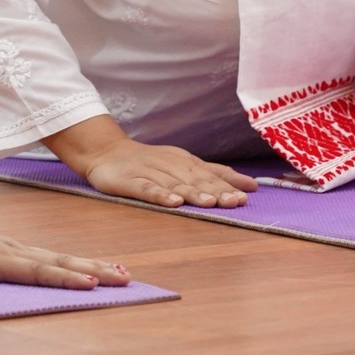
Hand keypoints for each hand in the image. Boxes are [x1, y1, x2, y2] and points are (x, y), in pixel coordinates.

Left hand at [0, 216, 128, 292]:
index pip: (31, 269)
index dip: (60, 277)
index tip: (89, 283)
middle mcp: (8, 248)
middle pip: (55, 260)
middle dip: (91, 269)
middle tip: (124, 280)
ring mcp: (13, 247)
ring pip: (58, 256)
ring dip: (91, 264)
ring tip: (122, 274)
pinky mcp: (15, 249)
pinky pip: (51, 257)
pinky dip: (76, 262)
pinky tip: (95, 268)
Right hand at [82, 138, 257, 207]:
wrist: (104, 152)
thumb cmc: (148, 161)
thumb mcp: (182, 163)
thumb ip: (213, 174)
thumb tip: (250, 185)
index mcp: (183, 161)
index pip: (208, 173)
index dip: (227, 183)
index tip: (247, 194)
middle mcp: (169, 165)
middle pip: (195, 179)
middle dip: (216, 190)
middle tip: (235, 201)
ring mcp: (149, 172)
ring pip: (174, 183)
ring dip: (193, 193)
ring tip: (210, 202)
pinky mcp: (129, 181)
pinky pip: (146, 189)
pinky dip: (160, 195)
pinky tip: (173, 202)